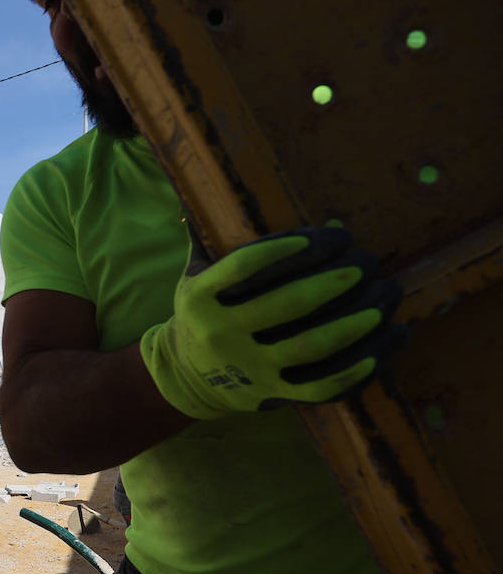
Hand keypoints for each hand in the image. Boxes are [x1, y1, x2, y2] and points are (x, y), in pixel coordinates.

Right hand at [140, 226, 405, 418]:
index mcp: (200, 298)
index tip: (327, 235)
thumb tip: (207, 181)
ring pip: (310, 346)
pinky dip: (357, 367)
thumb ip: (205, 236)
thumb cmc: (201, 314)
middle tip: (366, 262)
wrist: (186, 376)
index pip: (245, 267)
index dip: (288, 248)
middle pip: (286, 305)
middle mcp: (221, 333)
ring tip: (385, 297)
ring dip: (355, 321)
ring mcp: (248, 368)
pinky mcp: (272, 393)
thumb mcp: (191, 276)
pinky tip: (387, 342)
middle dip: (333, 281)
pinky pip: (321, 385)